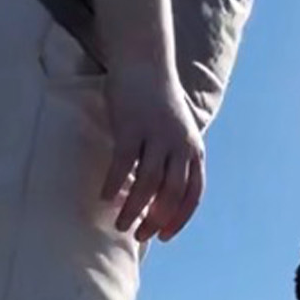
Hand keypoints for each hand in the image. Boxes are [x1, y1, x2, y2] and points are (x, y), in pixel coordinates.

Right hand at [100, 72, 204, 242]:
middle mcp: (180, 145)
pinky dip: (114, 184)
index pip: (193, 195)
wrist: (145, 63)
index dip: (179, 219)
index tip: (164, 237)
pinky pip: (123, 164)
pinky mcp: (132, 126)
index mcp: (194, 150)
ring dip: (134, 209)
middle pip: (172, 195)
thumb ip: (175, 161)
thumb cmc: (158, 102)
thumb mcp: (178, 133)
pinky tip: (105, 197)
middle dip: (155, 220)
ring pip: (148, 184)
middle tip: (138, 235)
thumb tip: (160, 197)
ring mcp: (157, 136)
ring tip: (120, 224)